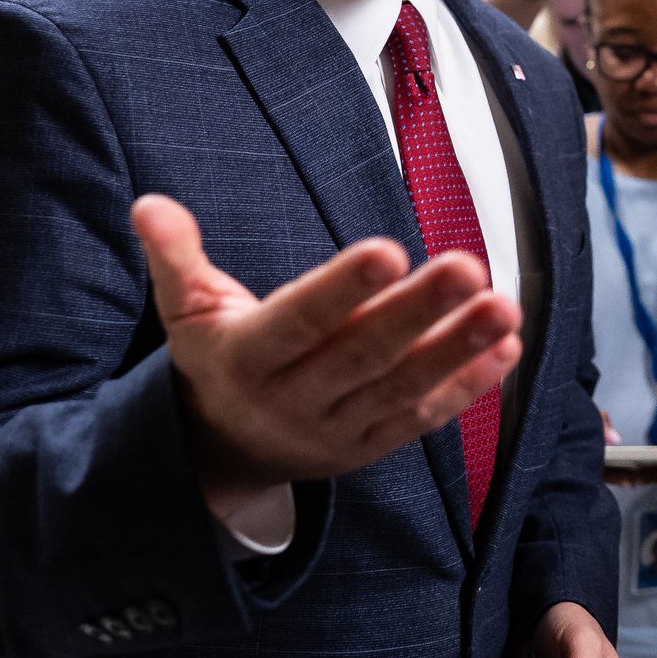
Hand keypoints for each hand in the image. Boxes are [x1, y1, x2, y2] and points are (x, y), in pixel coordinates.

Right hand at [132, 194, 523, 522]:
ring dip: (456, 350)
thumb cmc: (217, 359)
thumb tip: (148, 204)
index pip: (298, 320)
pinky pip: (421, 420)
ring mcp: (335, 431)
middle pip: (361, 355)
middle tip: (468, 266)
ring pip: (400, 390)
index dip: (341, 289)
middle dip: (417, 311)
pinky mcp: (369, 448)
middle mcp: (292, 400)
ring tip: (504, 308)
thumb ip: (175, 258)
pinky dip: (467, 387)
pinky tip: (507, 348)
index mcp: (245, 358)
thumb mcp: (186, 312)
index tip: (388, 248)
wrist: (222, 453)